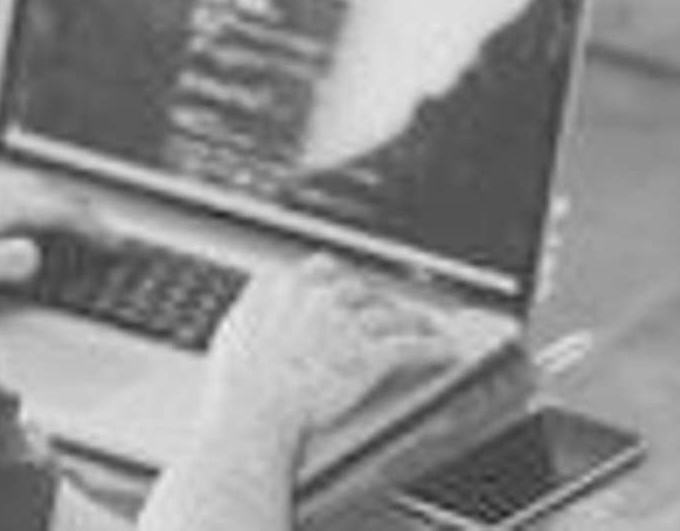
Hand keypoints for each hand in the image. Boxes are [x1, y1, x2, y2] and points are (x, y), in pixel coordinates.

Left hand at [0, 161, 106, 300]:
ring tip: (58, 213)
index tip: (111, 238)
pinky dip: (8, 193)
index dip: (88, 224)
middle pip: (40, 189)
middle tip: (96, 225)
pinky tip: (1, 199)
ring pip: (15, 183)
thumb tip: (33, 252)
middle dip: (71, 206)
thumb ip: (11, 259)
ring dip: (41, 197)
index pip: (57, 207)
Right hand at [199, 255, 454, 443]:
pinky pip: (411, 346)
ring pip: (391, 312)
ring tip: (424, 326)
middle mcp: (320, 296)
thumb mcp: (236, 328)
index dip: (339, 278)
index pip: (323, 268)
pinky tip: (442, 350)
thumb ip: (254, 305)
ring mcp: (347, 324)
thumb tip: (258, 298)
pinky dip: (432, 348)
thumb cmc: (238, 380)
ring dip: (411, 319)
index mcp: (286, 285)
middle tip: (387, 310)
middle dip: (376, 300)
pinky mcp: (371, 356)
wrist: (254, 410)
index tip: (346, 286)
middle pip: (360, 289)